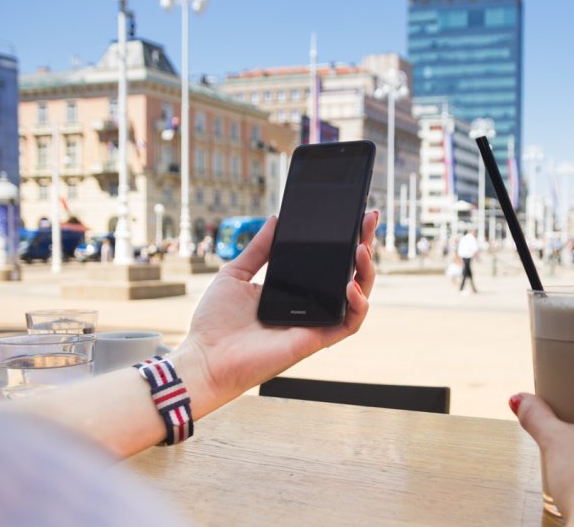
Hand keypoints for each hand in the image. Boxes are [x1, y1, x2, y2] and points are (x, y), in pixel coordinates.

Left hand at [173, 211, 377, 415]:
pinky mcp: (315, 339)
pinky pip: (349, 324)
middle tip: (368, 220)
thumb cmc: (216, 322)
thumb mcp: (236, 273)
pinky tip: (351, 286)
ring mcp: (316, 323)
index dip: (345, 240)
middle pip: (350, 274)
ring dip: (367, 272)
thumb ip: (258, 249)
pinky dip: (358, 305)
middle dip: (365, 246)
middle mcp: (311, 306)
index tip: (354, 216)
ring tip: (362, 249)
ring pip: (358, 298)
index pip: (328, 262)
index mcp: (296, 290)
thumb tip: (275, 219)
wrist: (205, 358)